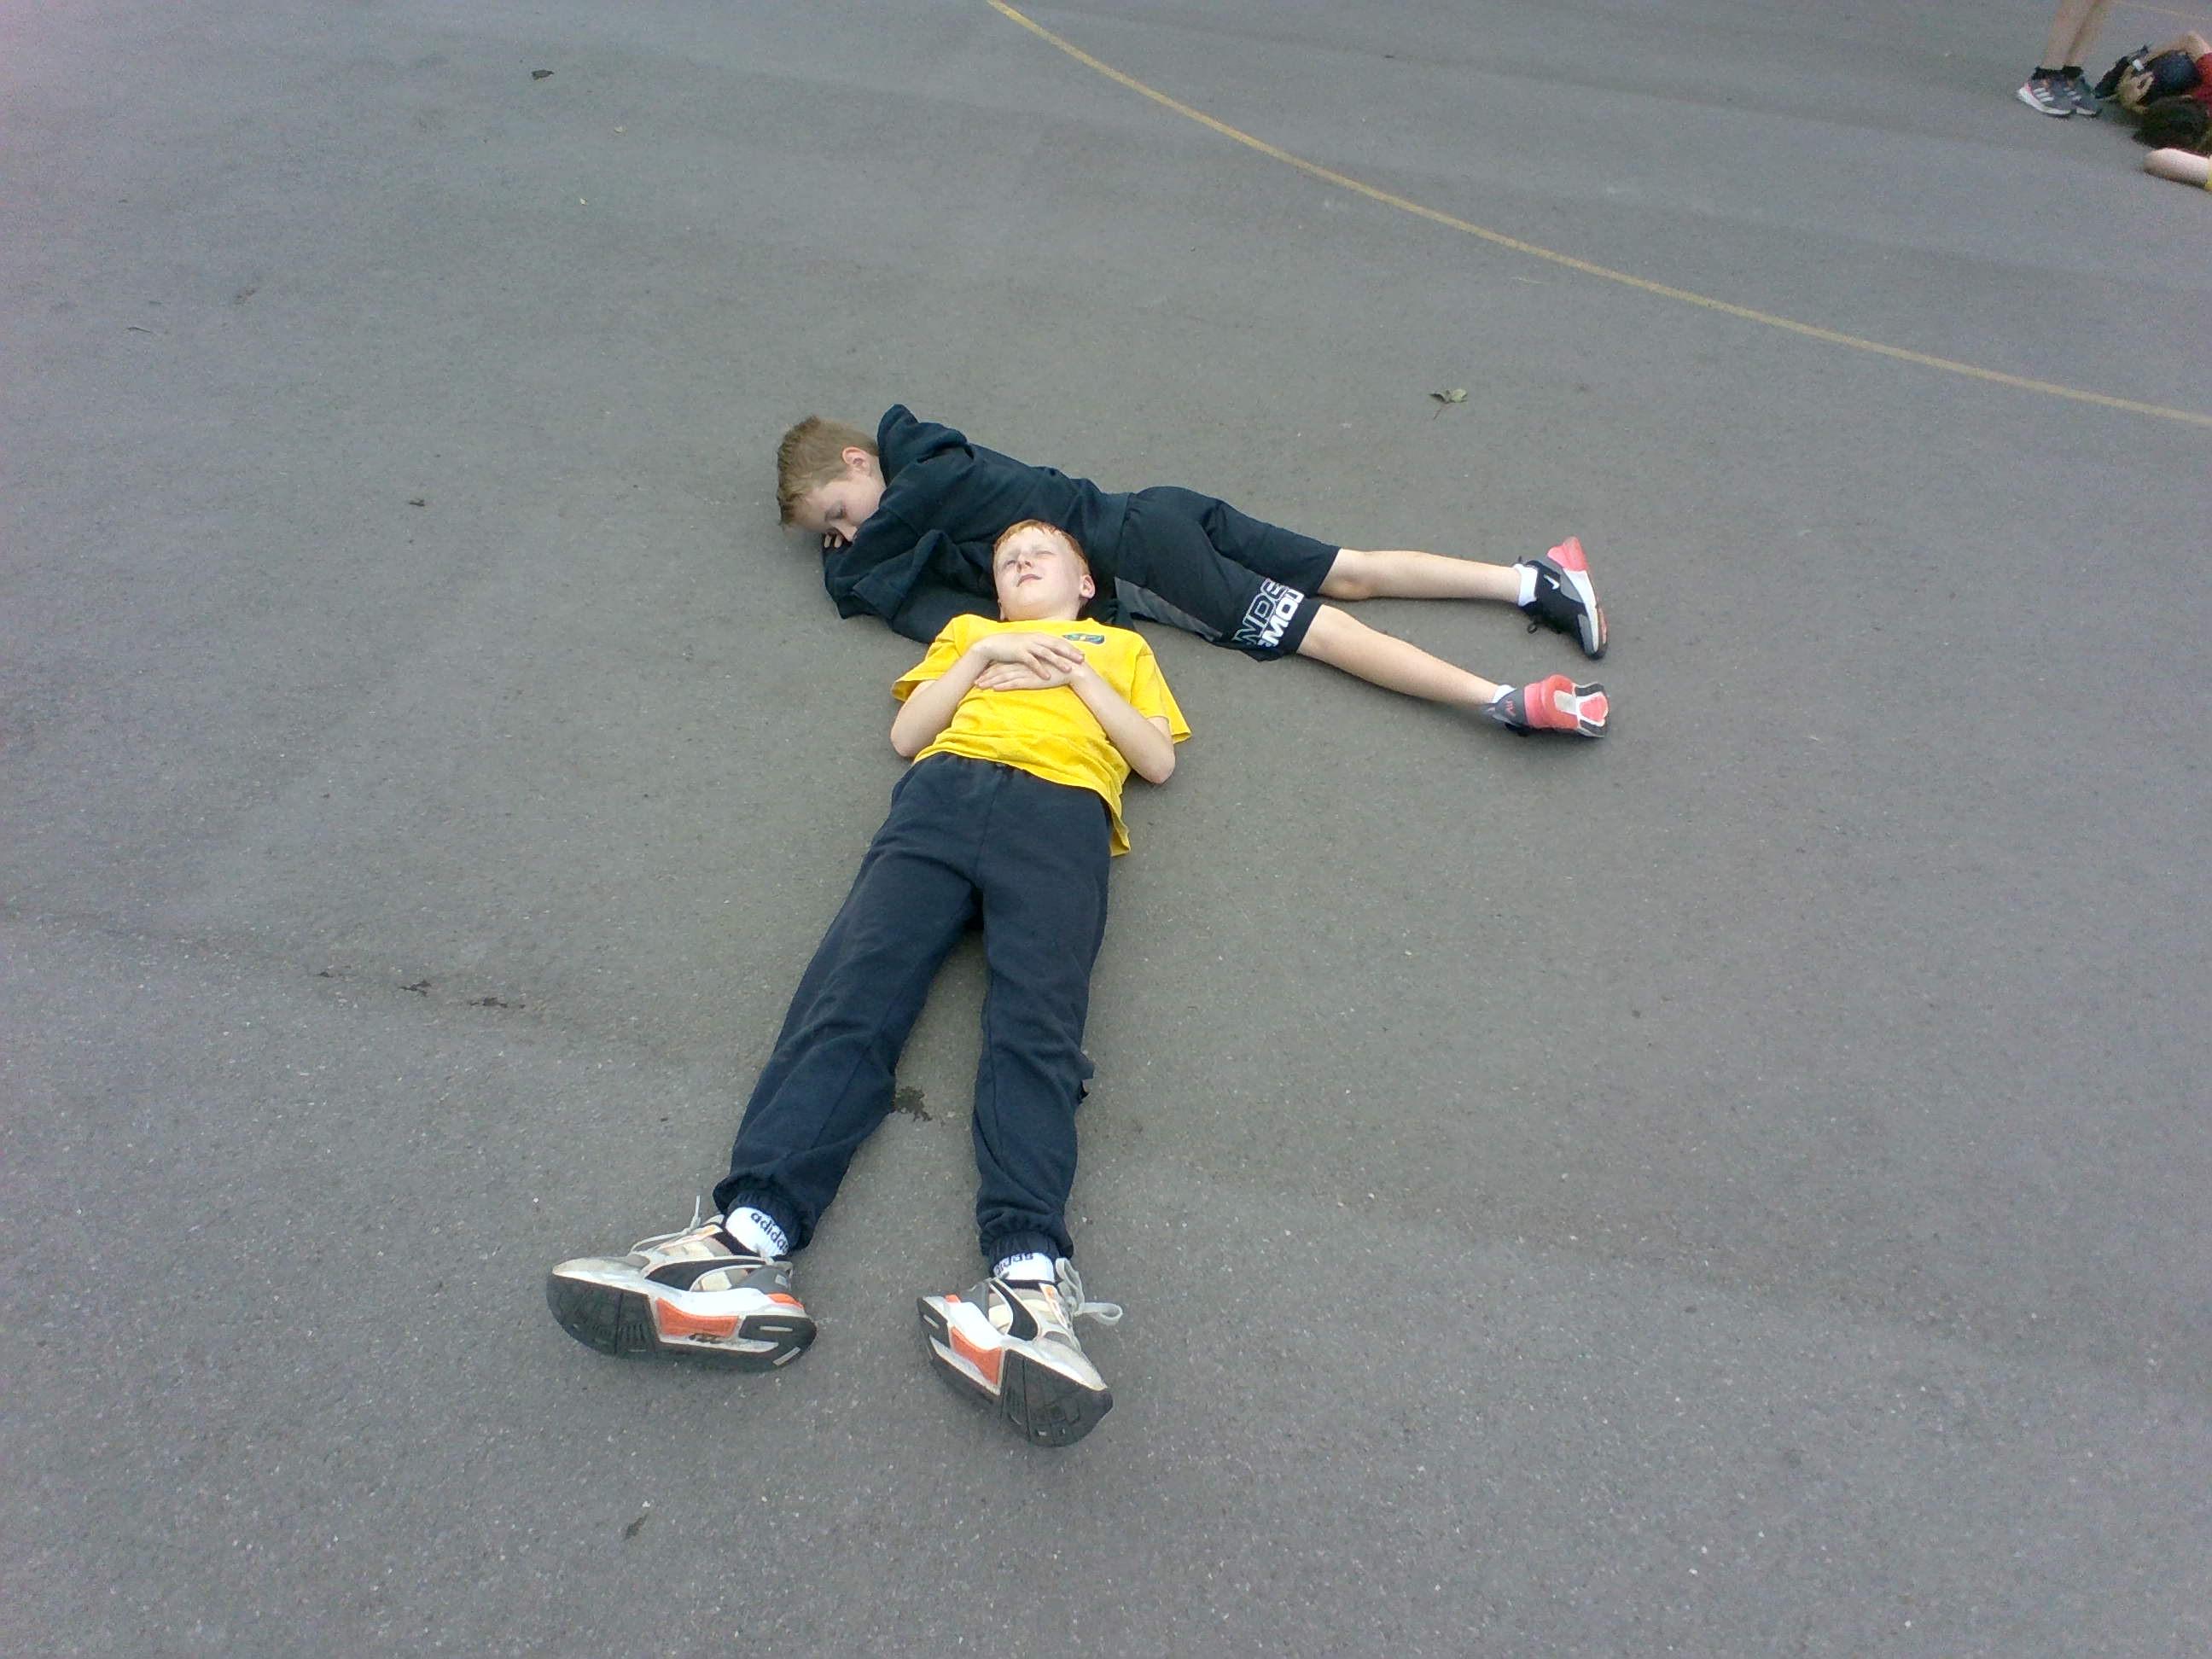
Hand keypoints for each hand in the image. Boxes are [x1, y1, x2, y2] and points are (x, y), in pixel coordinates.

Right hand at [969, 632, 1085, 681]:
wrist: (993, 644)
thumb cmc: (1012, 645)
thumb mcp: (1029, 643)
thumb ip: (1040, 646)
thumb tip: (1052, 650)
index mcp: (1039, 636)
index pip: (1059, 641)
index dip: (1071, 647)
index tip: (1082, 654)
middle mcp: (1035, 639)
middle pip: (1056, 645)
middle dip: (1070, 653)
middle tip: (1081, 660)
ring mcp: (1027, 645)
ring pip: (1046, 653)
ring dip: (1058, 661)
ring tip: (1068, 669)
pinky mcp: (1018, 653)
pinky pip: (1032, 662)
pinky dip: (1040, 669)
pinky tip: (1047, 677)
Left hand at [974, 662, 1068, 691]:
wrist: (1073, 669)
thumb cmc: (1059, 668)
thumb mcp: (1042, 666)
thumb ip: (1033, 667)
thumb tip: (1026, 671)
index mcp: (1025, 660)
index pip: (1005, 664)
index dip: (992, 669)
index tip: (982, 674)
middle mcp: (1023, 664)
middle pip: (1000, 669)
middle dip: (987, 676)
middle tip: (975, 681)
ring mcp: (1027, 672)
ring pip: (1004, 676)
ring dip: (991, 682)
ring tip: (979, 686)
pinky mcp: (1032, 679)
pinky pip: (1015, 683)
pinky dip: (1004, 685)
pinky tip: (995, 689)